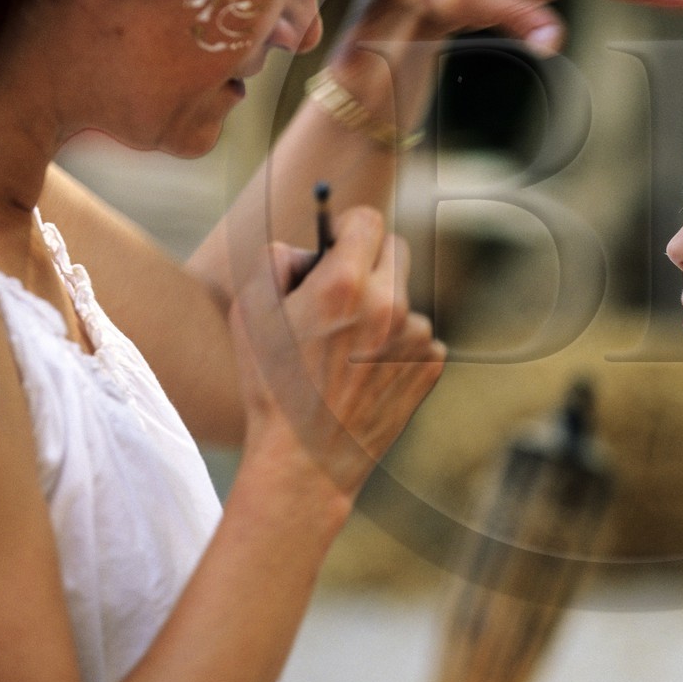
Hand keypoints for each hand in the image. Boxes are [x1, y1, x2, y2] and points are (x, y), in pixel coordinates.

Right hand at [231, 206, 444, 497]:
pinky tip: (365, 372)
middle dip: (370, 261)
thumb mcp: (251, 312)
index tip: (339, 244)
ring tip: (347, 350)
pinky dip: (397, 345)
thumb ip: (278, 259)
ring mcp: (416, 336)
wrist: (305, 460)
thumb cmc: (271, 385)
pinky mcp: (431, 365)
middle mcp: (388, 305)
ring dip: (383, 309)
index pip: (369, 221)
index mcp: (344, 285)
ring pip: (405, 298)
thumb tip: (311, 246)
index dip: (349, 228)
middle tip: (344, 290)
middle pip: (396, 250)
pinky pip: (418, 336)